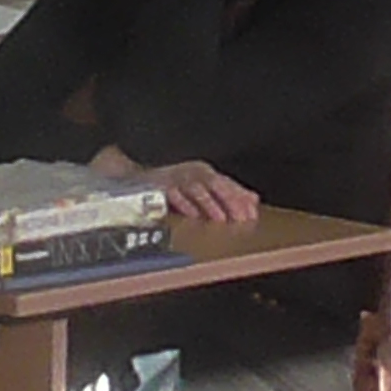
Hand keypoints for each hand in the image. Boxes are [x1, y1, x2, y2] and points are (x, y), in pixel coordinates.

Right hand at [106, 155, 258, 225]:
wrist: (137, 179)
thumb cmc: (173, 185)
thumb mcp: (203, 186)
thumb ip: (228, 192)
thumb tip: (253, 199)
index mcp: (204, 171)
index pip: (227, 183)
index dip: (240, 198)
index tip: (252, 214)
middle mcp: (192, 172)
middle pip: (215, 184)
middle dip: (230, 201)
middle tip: (241, 218)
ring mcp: (176, 177)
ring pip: (197, 189)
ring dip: (210, 204)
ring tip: (221, 219)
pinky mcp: (161, 185)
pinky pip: (174, 194)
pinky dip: (185, 205)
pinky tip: (193, 215)